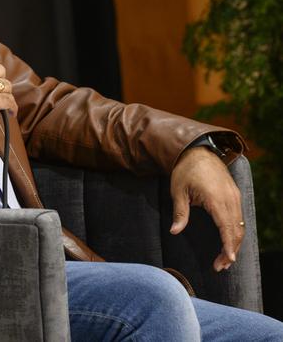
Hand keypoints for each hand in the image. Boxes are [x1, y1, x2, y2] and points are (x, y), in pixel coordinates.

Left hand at [170, 146, 244, 271]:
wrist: (197, 150)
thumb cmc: (185, 170)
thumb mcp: (178, 191)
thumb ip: (180, 212)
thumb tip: (175, 231)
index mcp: (216, 199)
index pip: (226, 228)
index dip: (228, 246)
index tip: (228, 261)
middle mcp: (230, 199)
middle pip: (236, 230)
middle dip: (230, 250)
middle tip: (220, 266)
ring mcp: (234, 196)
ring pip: (240, 225)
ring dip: (234, 242)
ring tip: (225, 258)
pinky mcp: (234, 194)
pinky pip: (239, 217)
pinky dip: (235, 231)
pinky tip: (229, 241)